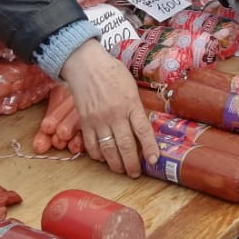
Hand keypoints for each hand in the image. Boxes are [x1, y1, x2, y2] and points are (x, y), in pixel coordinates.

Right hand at [59, 39, 157, 177]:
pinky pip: (91, 145)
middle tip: (135, 173)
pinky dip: (97, 155)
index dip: (149, 149)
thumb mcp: (131, 87)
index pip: (143, 131)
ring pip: (108, 150)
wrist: (86, 65)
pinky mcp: (85, 122)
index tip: (154, 160)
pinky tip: (103, 158)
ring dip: (115, 164)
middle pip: (126, 145)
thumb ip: (136, 107)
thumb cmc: (112, 72)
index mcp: (131, 104)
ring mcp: (99, 120)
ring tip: (121, 170)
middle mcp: (116, 114)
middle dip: (132, 164)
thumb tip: (142, 127)